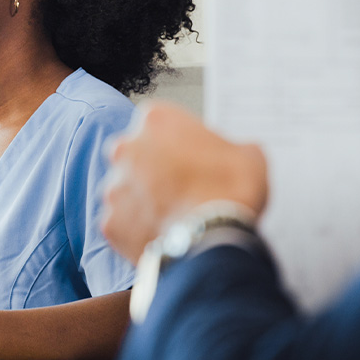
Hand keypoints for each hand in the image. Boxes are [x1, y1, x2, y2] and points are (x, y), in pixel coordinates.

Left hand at [100, 102, 267, 261]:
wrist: (215, 239)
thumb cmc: (230, 191)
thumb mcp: (248, 154)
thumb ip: (228, 148)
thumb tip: (232, 157)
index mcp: (156, 120)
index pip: (160, 124)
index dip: (177, 143)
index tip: (190, 157)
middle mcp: (126, 148)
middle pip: (135, 154)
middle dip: (151, 168)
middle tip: (179, 186)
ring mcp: (115, 186)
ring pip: (125, 190)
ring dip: (142, 200)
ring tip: (173, 214)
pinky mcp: (110, 222)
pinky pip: (122, 223)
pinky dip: (138, 229)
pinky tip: (162, 234)